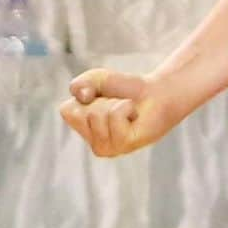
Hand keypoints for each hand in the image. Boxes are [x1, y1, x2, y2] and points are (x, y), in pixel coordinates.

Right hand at [59, 68, 180, 157]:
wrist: (159, 94)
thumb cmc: (127, 90)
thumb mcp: (99, 79)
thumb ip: (83, 82)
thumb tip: (82, 96)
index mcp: (82, 129)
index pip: (67, 110)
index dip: (86, 94)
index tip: (102, 96)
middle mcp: (92, 142)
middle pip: (84, 111)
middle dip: (104, 99)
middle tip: (120, 103)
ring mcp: (107, 148)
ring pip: (98, 114)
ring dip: (116, 103)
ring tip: (128, 109)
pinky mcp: (124, 145)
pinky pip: (115, 115)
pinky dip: (126, 106)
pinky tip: (135, 115)